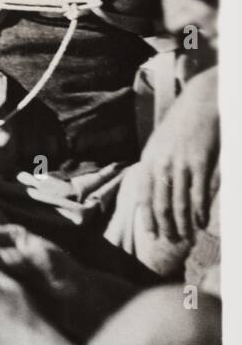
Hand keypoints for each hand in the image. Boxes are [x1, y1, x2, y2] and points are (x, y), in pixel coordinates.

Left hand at [120, 68, 218, 244]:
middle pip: (161, 204)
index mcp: (149, 161)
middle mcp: (161, 165)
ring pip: (180, 203)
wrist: (200, 103)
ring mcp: (181, 165)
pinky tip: (201, 223)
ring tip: (187, 238)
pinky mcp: (201, 163)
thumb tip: (152, 188)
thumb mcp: (158, 144)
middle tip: (171, 242)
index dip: (147, 217)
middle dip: (166, 226)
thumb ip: (155, 166)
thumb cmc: (181, 125)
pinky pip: (199, 194)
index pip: (144, 196)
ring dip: (183, 224)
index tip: (150, 234)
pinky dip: (199, 212)